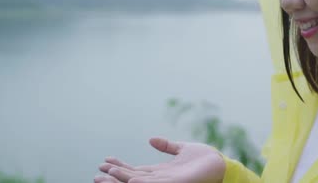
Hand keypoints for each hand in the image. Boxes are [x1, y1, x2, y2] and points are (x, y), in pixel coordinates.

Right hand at [96, 137, 225, 182]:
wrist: (220, 164)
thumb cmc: (205, 159)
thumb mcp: (182, 149)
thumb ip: (167, 146)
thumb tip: (150, 139)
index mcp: (161, 172)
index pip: (135, 170)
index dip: (120, 167)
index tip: (106, 160)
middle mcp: (160, 179)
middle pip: (131, 178)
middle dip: (114, 176)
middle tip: (97, 172)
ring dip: (120, 180)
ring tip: (103, 176)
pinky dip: (138, 182)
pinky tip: (127, 179)